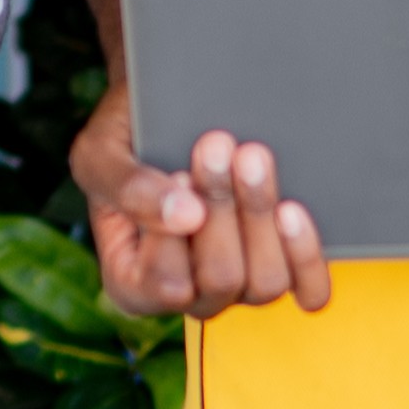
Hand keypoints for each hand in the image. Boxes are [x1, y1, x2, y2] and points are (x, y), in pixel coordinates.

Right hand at [72, 89, 329, 319]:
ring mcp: (239, 287)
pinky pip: (308, 290)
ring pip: (266, 282)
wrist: (168, 111)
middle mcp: (189, 296)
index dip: (177, 234)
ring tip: (252, 157)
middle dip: (222, 207)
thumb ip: (127, 188)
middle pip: (222, 281)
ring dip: (260, 212)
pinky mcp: (283, 270)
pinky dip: (305, 253)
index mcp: (133, 284)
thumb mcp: (100, 154)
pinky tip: (291, 210)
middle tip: (217, 144)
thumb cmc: (125, 139)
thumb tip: (184, 216)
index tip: (178, 174)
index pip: (164, 285)